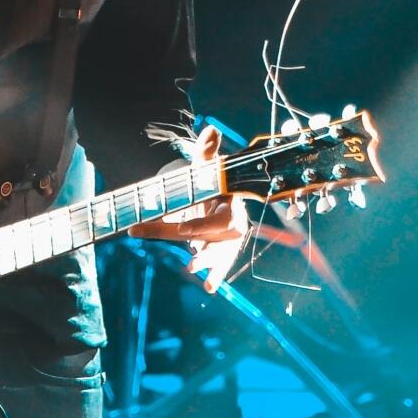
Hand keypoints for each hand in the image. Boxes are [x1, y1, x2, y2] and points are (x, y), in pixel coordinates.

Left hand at [131, 124, 250, 291]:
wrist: (211, 195)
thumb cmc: (207, 181)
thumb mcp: (204, 167)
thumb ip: (206, 152)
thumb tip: (211, 129)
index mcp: (231, 201)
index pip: (223, 216)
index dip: (204, 224)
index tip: (183, 230)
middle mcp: (234, 222)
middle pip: (225, 240)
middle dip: (209, 251)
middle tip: (190, 262)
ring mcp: (229, 238)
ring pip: (224, 254)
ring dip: (211, 265)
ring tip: (193, 271)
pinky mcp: (222, 250)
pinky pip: (222, 265)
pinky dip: (217, 277)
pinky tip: (210, 288)